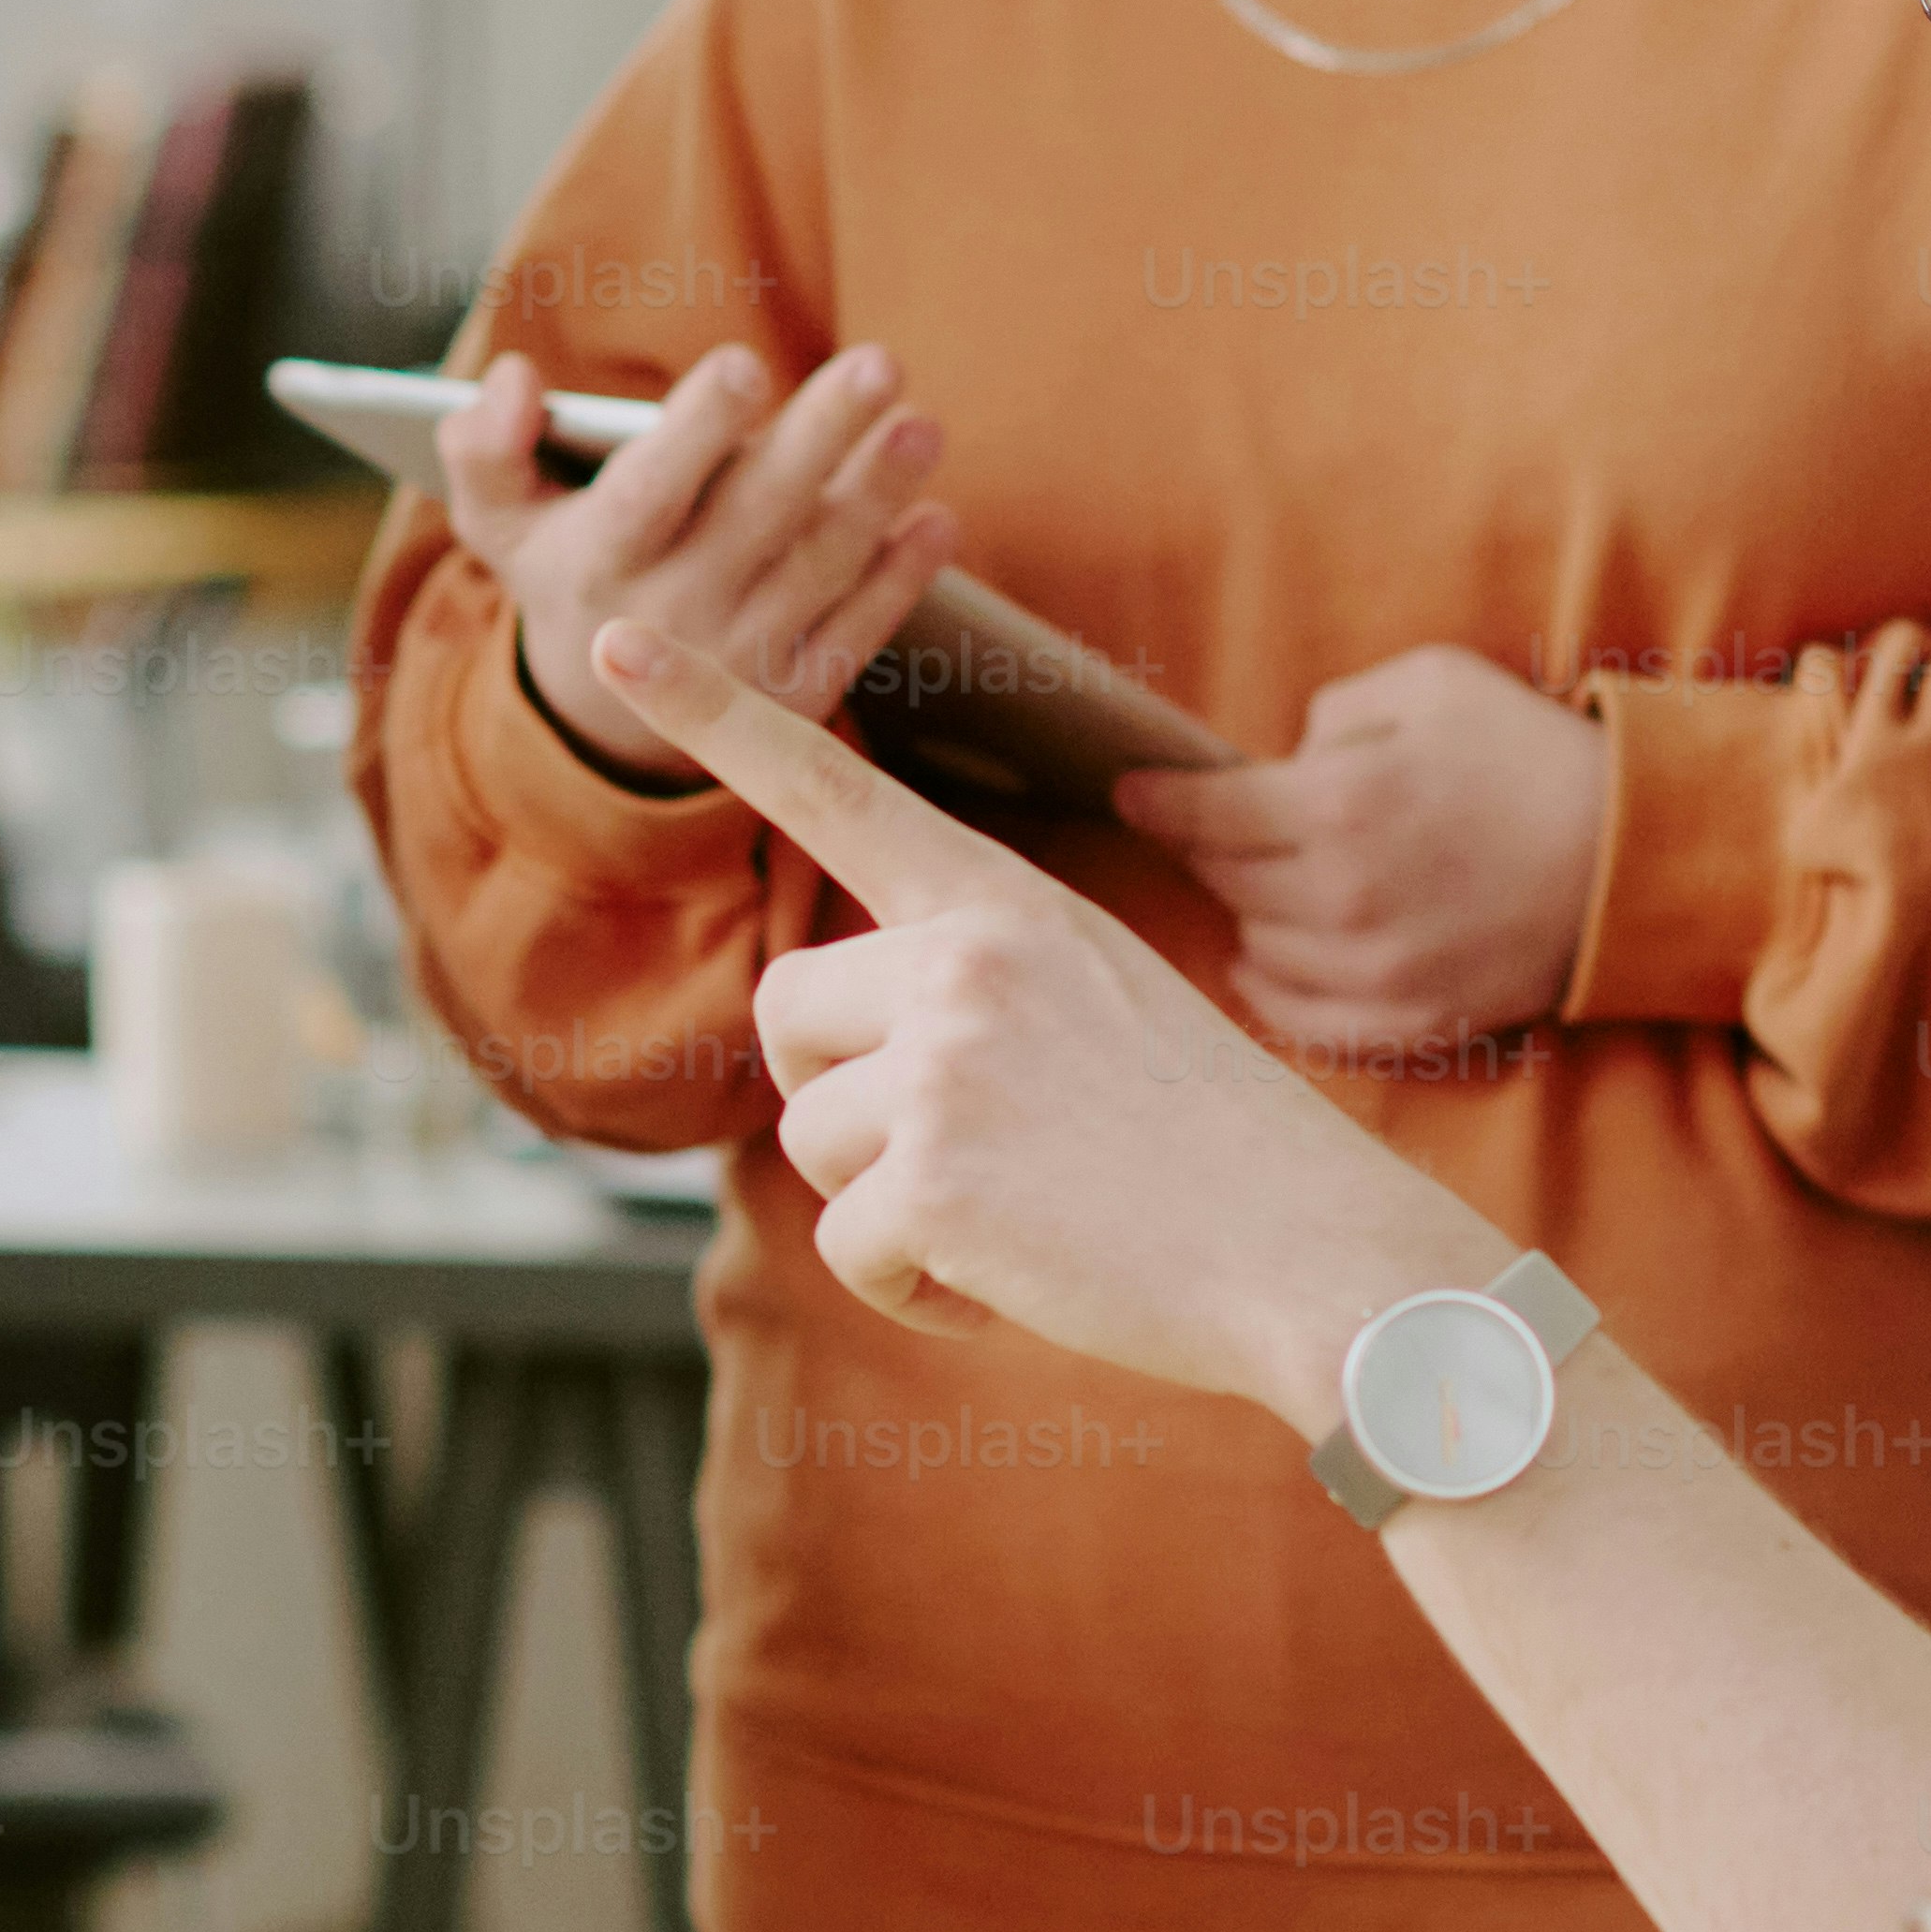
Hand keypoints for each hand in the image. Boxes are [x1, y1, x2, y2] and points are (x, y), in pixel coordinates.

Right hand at [447, 345, 961, 789]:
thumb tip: (513, 377)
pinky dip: (899, 581)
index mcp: (598, 559)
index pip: (648, 492)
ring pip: (818, 568)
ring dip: (876, 496)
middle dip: (821, 437)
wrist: (602, 723)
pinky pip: (856, 633)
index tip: (745, 365)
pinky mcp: (795, 698)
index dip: (696, 430)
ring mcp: (740, 664)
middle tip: (881, 364)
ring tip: (921, 427)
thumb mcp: (498, 520)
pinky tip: (935, 521)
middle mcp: (671, 618)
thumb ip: (483, 447)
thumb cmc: (565, 572)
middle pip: (756, 516)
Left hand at [567, 611, 1501, 1422]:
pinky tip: (1017, 1281)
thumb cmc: (1208, 1147)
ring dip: (888, 1206)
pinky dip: (916, 1291)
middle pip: (784, 1015)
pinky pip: (850, 1250)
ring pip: (812, 1141)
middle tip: (958, 1149)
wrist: (1311, 1251)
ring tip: (1017, 1218)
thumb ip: (970, 985)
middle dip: (839, 1095)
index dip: (716, 711)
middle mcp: (963, 956)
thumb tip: (838, 1048)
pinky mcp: (932, 1178)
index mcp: (1004, 901)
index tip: (619, 640)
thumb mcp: (1097, 1001)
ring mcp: (945, 1062)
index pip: (834, 788)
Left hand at [1116, 647, 1611, 1059]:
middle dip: (1214, 849)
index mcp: (1341, 804)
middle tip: (1225, 826)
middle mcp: (1344, 898)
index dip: (1156, 801)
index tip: (1126, 791)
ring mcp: (1376, 972)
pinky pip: (1300, 1022)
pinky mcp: (1411, 1022)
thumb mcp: (1431, 683)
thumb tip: (1282, 763)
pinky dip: (1273, 989)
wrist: (1636, 857)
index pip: (1205, 815)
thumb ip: (1335, 713)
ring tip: (1283, 879)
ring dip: (1254, 910)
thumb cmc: (1531, 754)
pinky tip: (1273, 957)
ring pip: (1255, 948)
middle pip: (1225, 882)